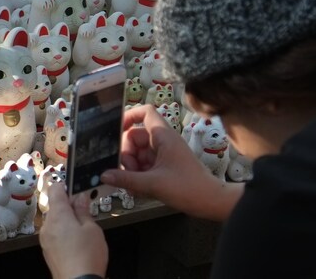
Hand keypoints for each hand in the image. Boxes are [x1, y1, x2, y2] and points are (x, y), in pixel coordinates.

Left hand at [40, 183, 107, 278]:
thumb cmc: (87, 257)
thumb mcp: (92, 229)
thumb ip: (84, 211)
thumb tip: (80, 198)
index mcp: (58, 215)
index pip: (55, 189)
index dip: (66, 186)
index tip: (77, 189)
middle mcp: (48, 225)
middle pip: (55, 206)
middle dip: (69, 206)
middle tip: (85, 211)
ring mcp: (45, 239)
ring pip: (55, 221)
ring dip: (67, 220)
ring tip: (83, 230)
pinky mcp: (47, 250)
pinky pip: (54, 234)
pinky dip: (63, 233)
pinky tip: (76, 242)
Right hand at [100, 105, 241, 221]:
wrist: (211, 202)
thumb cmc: (188, 188)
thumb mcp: (153, 184)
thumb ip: (127, 179)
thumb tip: (103, 175)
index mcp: (163, 136)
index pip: (144, 112)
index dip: (128, 116)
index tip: (115, 131)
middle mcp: (162, 141)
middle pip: (134, 137)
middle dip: (127, 155)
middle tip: (127, 173)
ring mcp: (163, 154)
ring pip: (137, 154)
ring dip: (132, 169)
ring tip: (134, 186)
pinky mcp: (164, 166)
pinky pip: (144, 165)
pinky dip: (138, 176)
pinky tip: (138, 191)